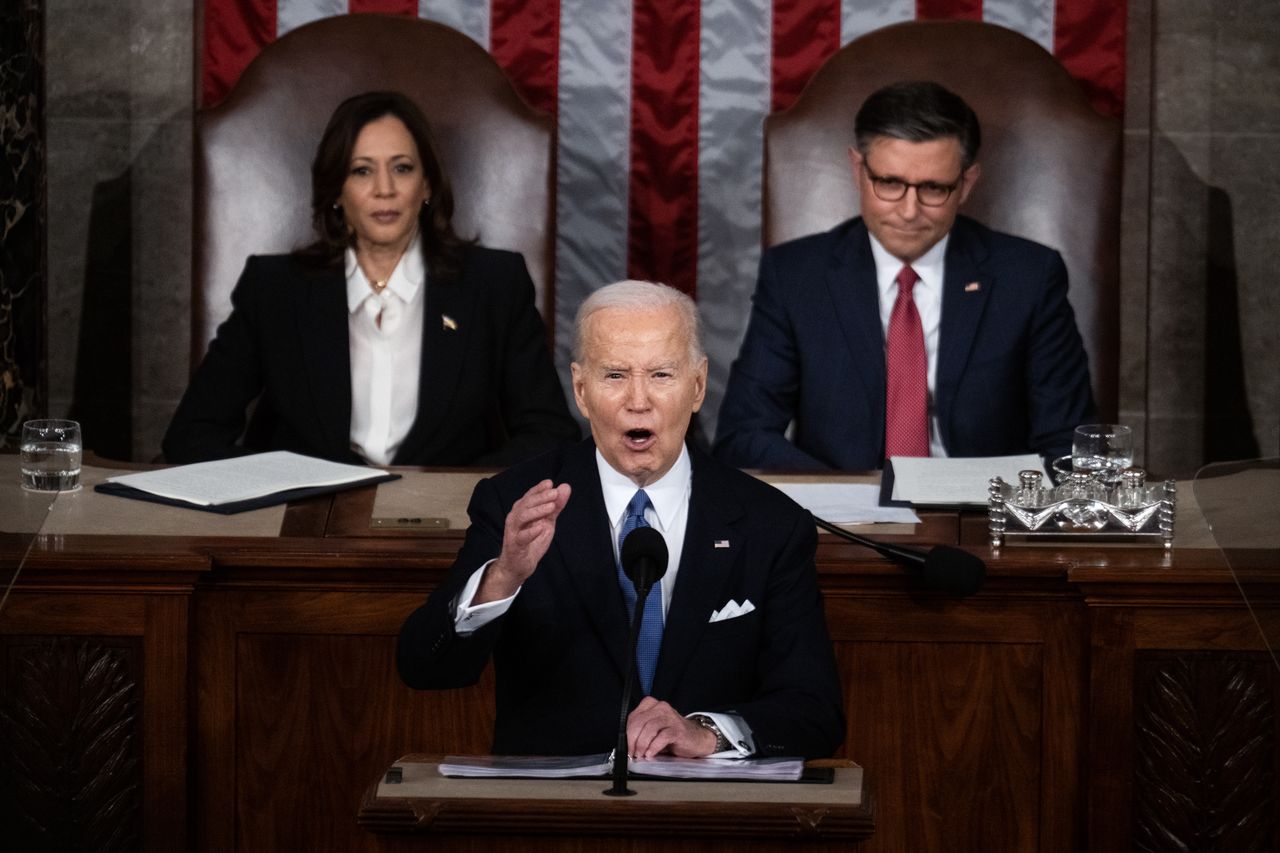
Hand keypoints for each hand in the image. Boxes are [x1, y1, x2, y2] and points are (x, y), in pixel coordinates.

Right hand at [474, 480, 570, 603]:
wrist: (518, 565)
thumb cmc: (531, 541)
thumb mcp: (547, 522)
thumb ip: (556, 506)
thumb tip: (565, 487)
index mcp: (522, 510)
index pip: (530, 496)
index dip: (539, 489)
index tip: (550, 483)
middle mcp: (515, 518)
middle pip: (526, 503)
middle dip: (540, 497)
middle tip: (555, 493)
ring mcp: (513, 531)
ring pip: (521, 517)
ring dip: (537, 511)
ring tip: (551, 507)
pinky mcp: (515, 545)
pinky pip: (521, 537)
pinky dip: (530, 532)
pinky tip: (540, 527)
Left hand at [625, 697, 717, 758]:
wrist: (696, 739)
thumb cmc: (673, 735)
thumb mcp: (654, 730)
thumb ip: (642, 732)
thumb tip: (628, 745)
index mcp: (652, 705)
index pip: (634, 717)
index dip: (628, 733)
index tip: (627, 746)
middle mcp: (661, 708)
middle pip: (640, 722)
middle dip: (633, 740)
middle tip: (633, 753)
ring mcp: (670, 717)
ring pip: (649, 728)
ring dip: (642, 744)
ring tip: (641, 754)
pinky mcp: (678, 729)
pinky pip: (662, 737)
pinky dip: (654, 747)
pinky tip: (651, 754)